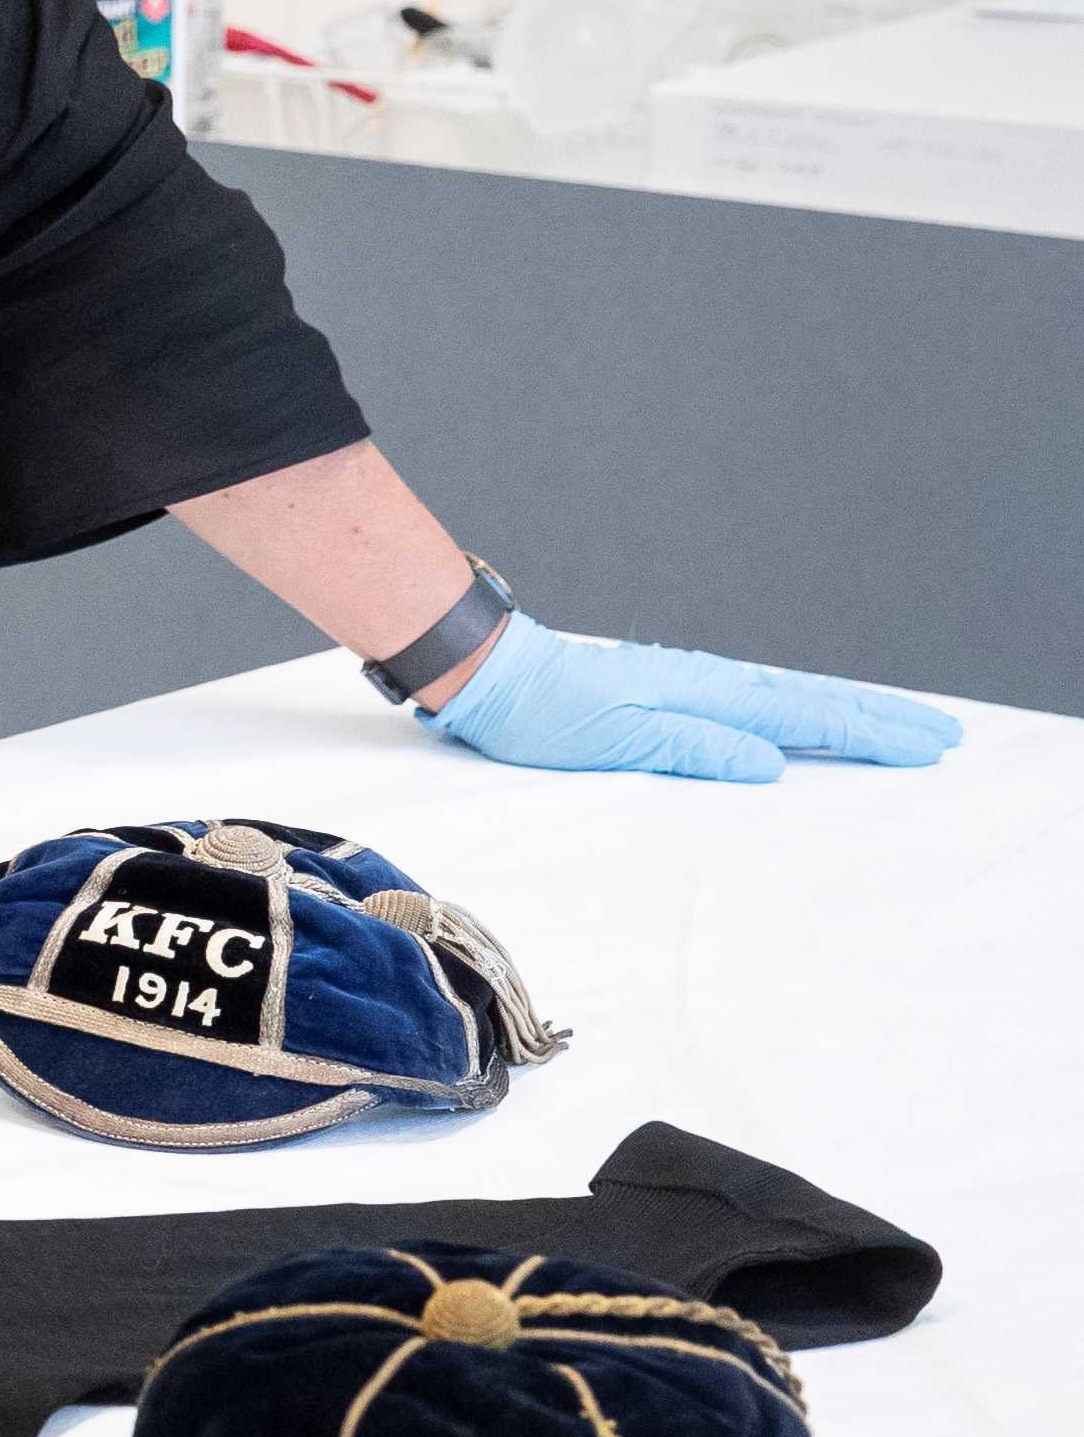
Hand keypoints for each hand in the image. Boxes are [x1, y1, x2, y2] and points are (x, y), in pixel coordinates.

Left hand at [427, 610, 960, 786]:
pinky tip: (810, 721)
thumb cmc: (544, 712)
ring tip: (902, 725)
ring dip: (850, 712)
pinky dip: (801, 710)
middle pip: (814, 702)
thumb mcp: (618, 739)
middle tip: (944, 734)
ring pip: (792, 699)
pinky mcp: (674, 694)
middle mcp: (709, 685)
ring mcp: (694, 686)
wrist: (492, 674)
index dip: (870, 733)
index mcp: (705, 696)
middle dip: (881, 720)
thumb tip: (770, 762)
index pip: (806, 717)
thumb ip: (695, 749)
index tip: (927, 745)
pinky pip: (759, 702)